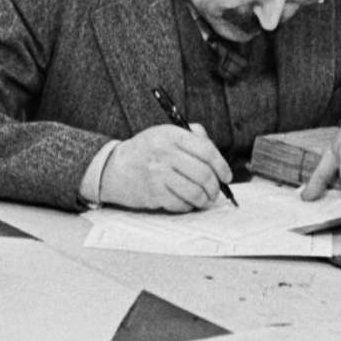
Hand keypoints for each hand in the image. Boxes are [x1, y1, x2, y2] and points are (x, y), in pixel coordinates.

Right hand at [100, 124, 232, 211]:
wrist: (114, 167)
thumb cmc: (145, 151)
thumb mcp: (165, 133)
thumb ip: (192, 137)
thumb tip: (216, 154)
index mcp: (171, 135)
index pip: (206, 150)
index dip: (222, 166)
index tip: (227, 176)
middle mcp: (165, 153)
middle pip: (203, 174)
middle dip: (215, 187)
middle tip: (216, 192)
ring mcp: (158, 173)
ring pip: (195, 191)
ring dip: (204, 200)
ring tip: (205, 199)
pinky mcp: (153, 193)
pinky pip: (181, 204)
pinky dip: (188, 206)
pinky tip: (187, 202)